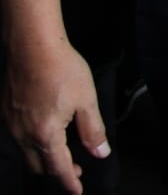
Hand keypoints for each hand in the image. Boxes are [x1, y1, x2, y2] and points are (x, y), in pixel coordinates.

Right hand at [2, 39, 108, 194]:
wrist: (32, 46)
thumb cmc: (61, 68)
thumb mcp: (86, 100)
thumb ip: (93, 130)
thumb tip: (100, 152)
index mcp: (45, 134)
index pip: (58, 168)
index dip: (69, 181)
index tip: (77, 191)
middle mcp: (23, 134)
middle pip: (39, 165)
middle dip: (57, 172)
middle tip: (75, 171)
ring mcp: (12, 124)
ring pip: (27, 153)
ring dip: (44, 159)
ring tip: (62, 154)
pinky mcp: (6, 112)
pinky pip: (19, 138)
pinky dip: (33, 143)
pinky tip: (45, 133)